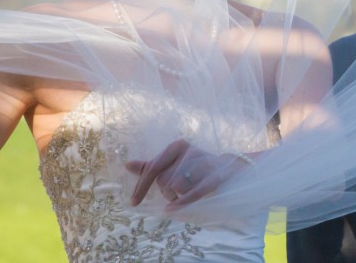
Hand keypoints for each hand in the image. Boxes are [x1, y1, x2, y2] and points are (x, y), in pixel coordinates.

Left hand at [126, 139, 250, 210]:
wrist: (227, 168)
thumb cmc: (194, 167)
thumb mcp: (173, 163)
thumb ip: (151, 166)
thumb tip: (127, 165)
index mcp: (177, 146)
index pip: (152, 168)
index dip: (141, 186)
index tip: (133, 202)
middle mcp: (189, 151)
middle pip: (163, 180)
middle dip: (166, 192)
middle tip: (177, 192)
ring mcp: (203, 162)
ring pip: (175, 187)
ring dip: (177, 197)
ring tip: (186, 193)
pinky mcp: (214, 177)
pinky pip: (193, 192)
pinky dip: (181, 202)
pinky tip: (171, 209)